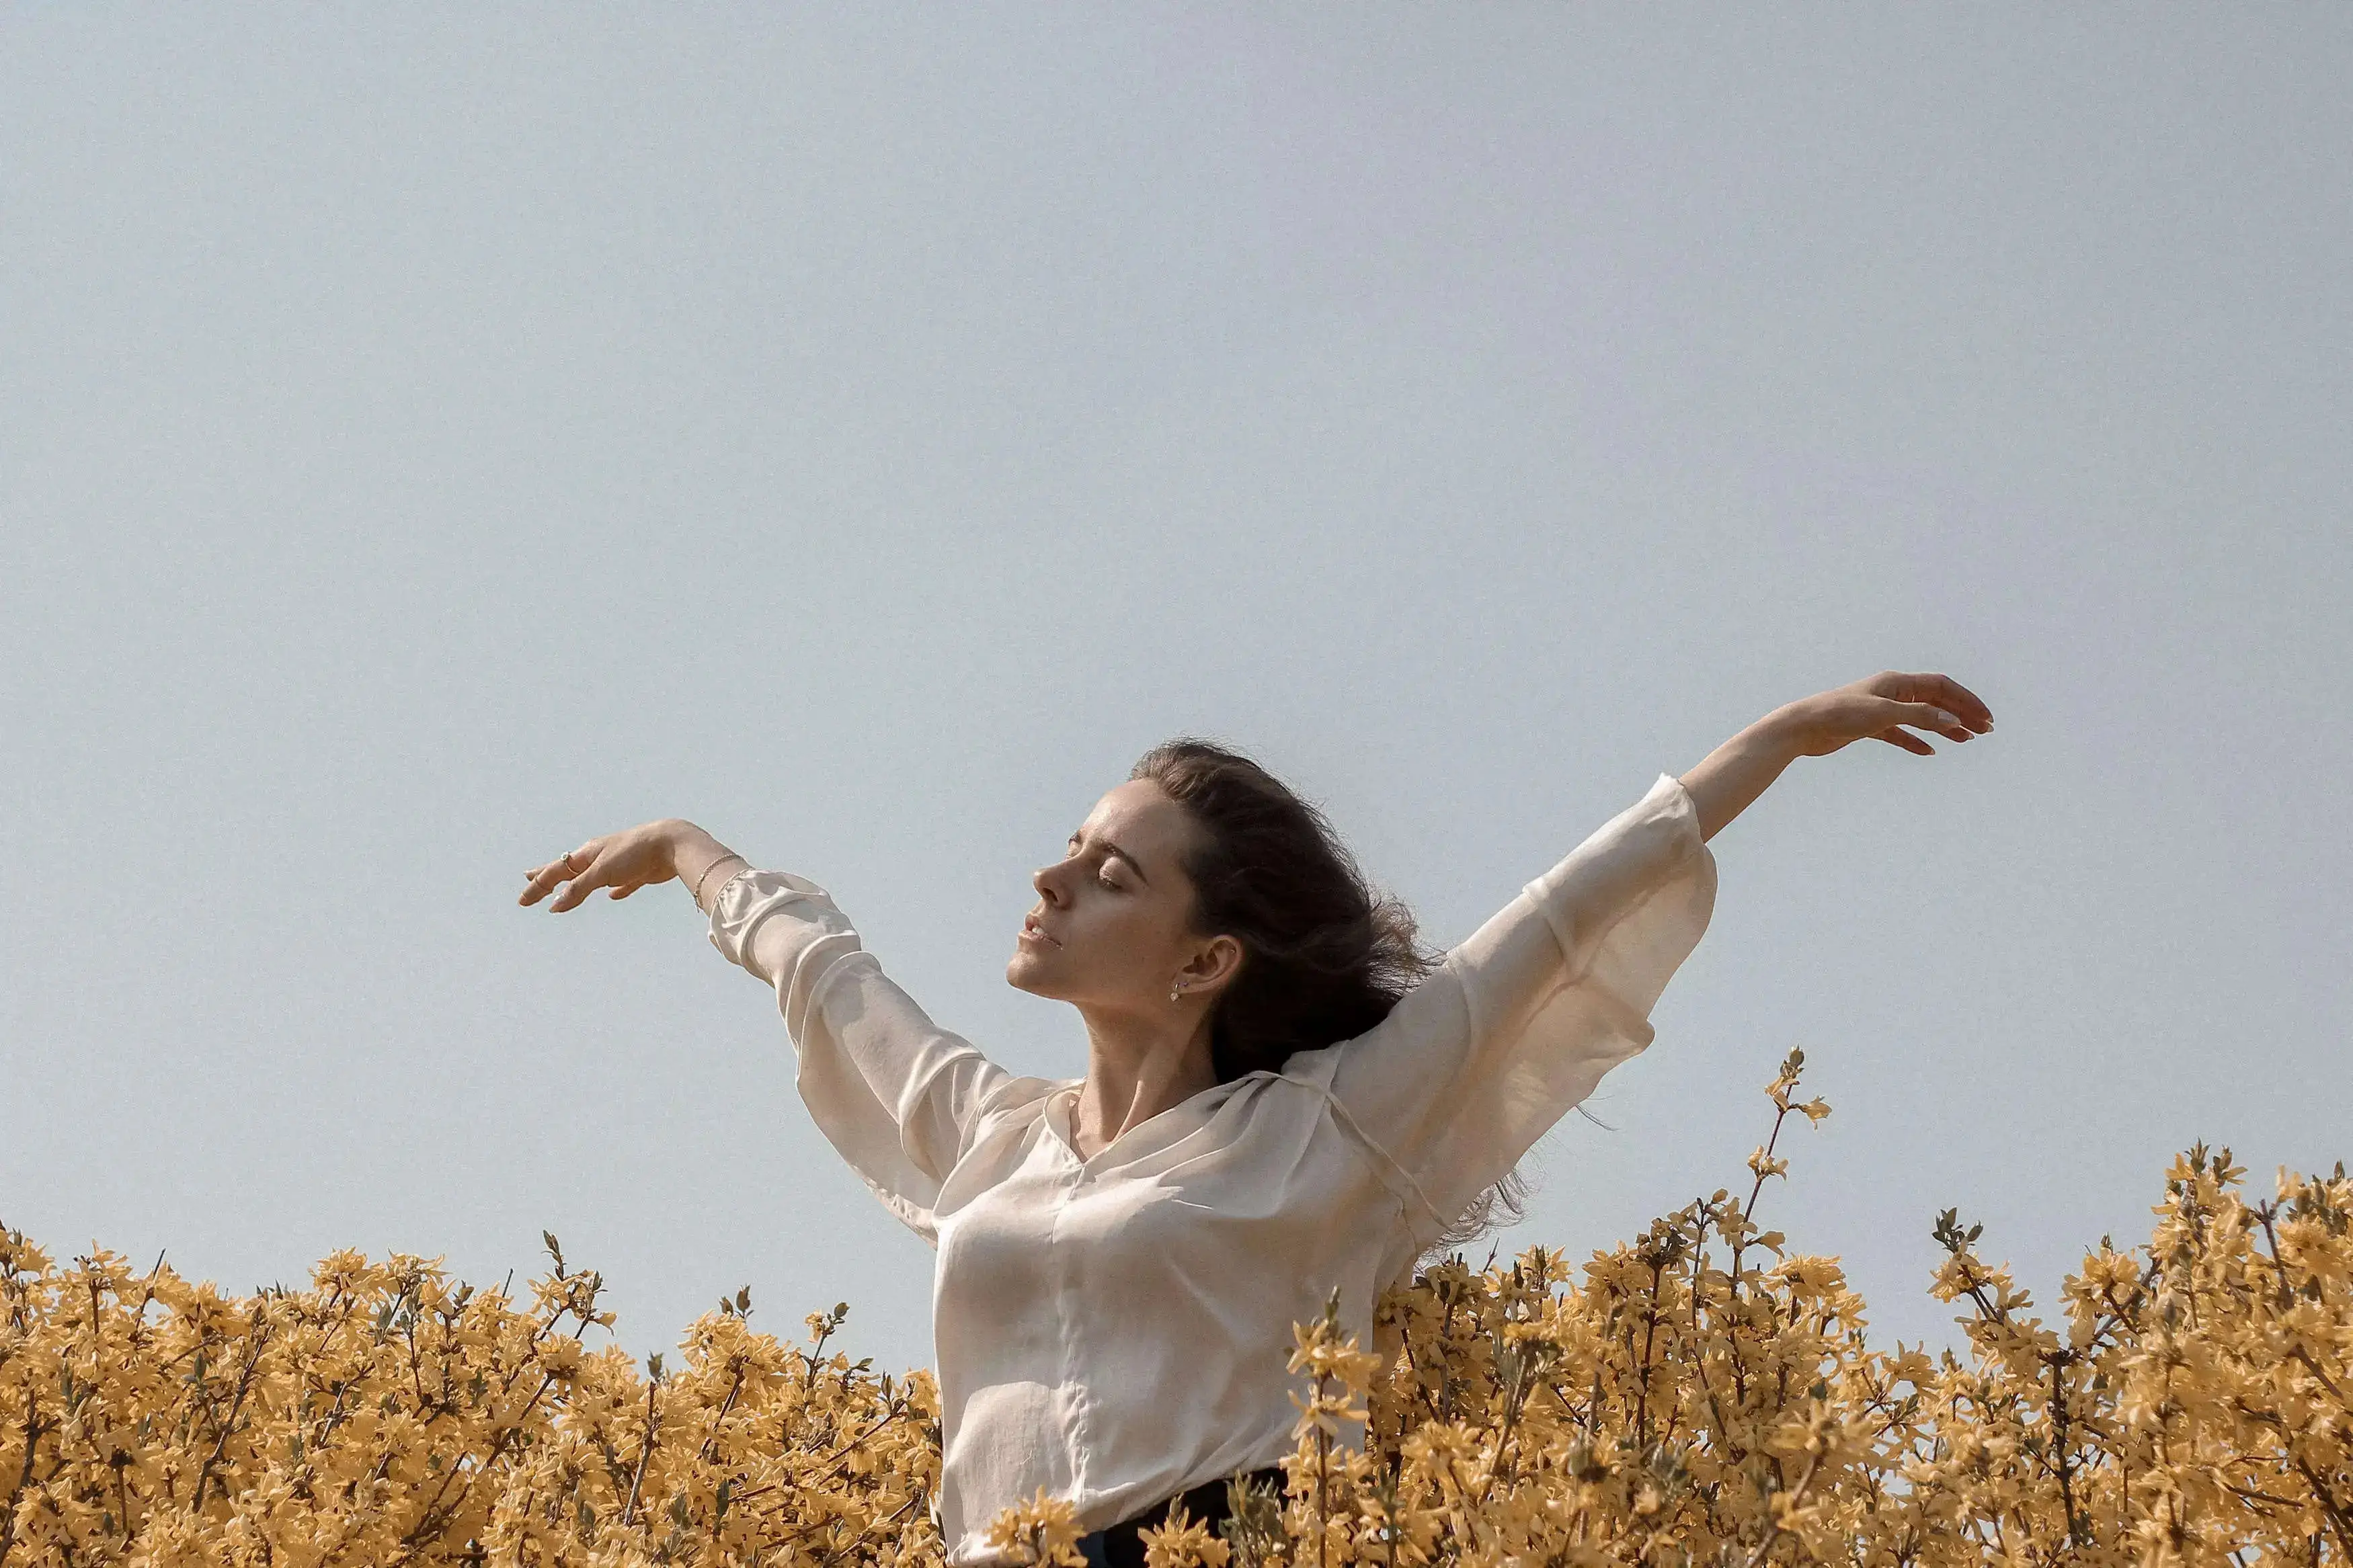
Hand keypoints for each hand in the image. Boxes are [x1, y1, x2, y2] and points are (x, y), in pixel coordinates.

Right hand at [520, 819, 687, 911]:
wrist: (673, 844)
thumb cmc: (635, 853)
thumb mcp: (602, 872)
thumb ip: (579, 888)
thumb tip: (555, 905)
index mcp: (588, 853)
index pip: (555, 871)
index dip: (538, 887)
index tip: (522, 901)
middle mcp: (600, 857)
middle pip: (569, 869)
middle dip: (548, 877)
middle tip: (528, 880)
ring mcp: (619, 864)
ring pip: (591, 877)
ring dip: (575, 883)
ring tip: (566, 887)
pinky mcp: (638, 874)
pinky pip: (621, 884)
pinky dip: (615, 890)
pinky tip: (613, 895)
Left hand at [1776, 671, 1993, 757]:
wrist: (1802, 728)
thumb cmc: (1840, 714)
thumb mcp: (1884, 715)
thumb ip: (1920, 717)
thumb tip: (1954, 721)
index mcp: (1897, 682)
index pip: (1942, 686)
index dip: (1966, 700)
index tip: (1986, 718)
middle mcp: (1891, 692)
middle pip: (1935, 700)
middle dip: (1961, 713)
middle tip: (1985, 730)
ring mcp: (1880, 710)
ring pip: (1921, 717)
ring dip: (1944, 727)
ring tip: (1966, 740)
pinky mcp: (1869, 728)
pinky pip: (1900, 734)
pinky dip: (1916, 741)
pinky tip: (1929, 752)